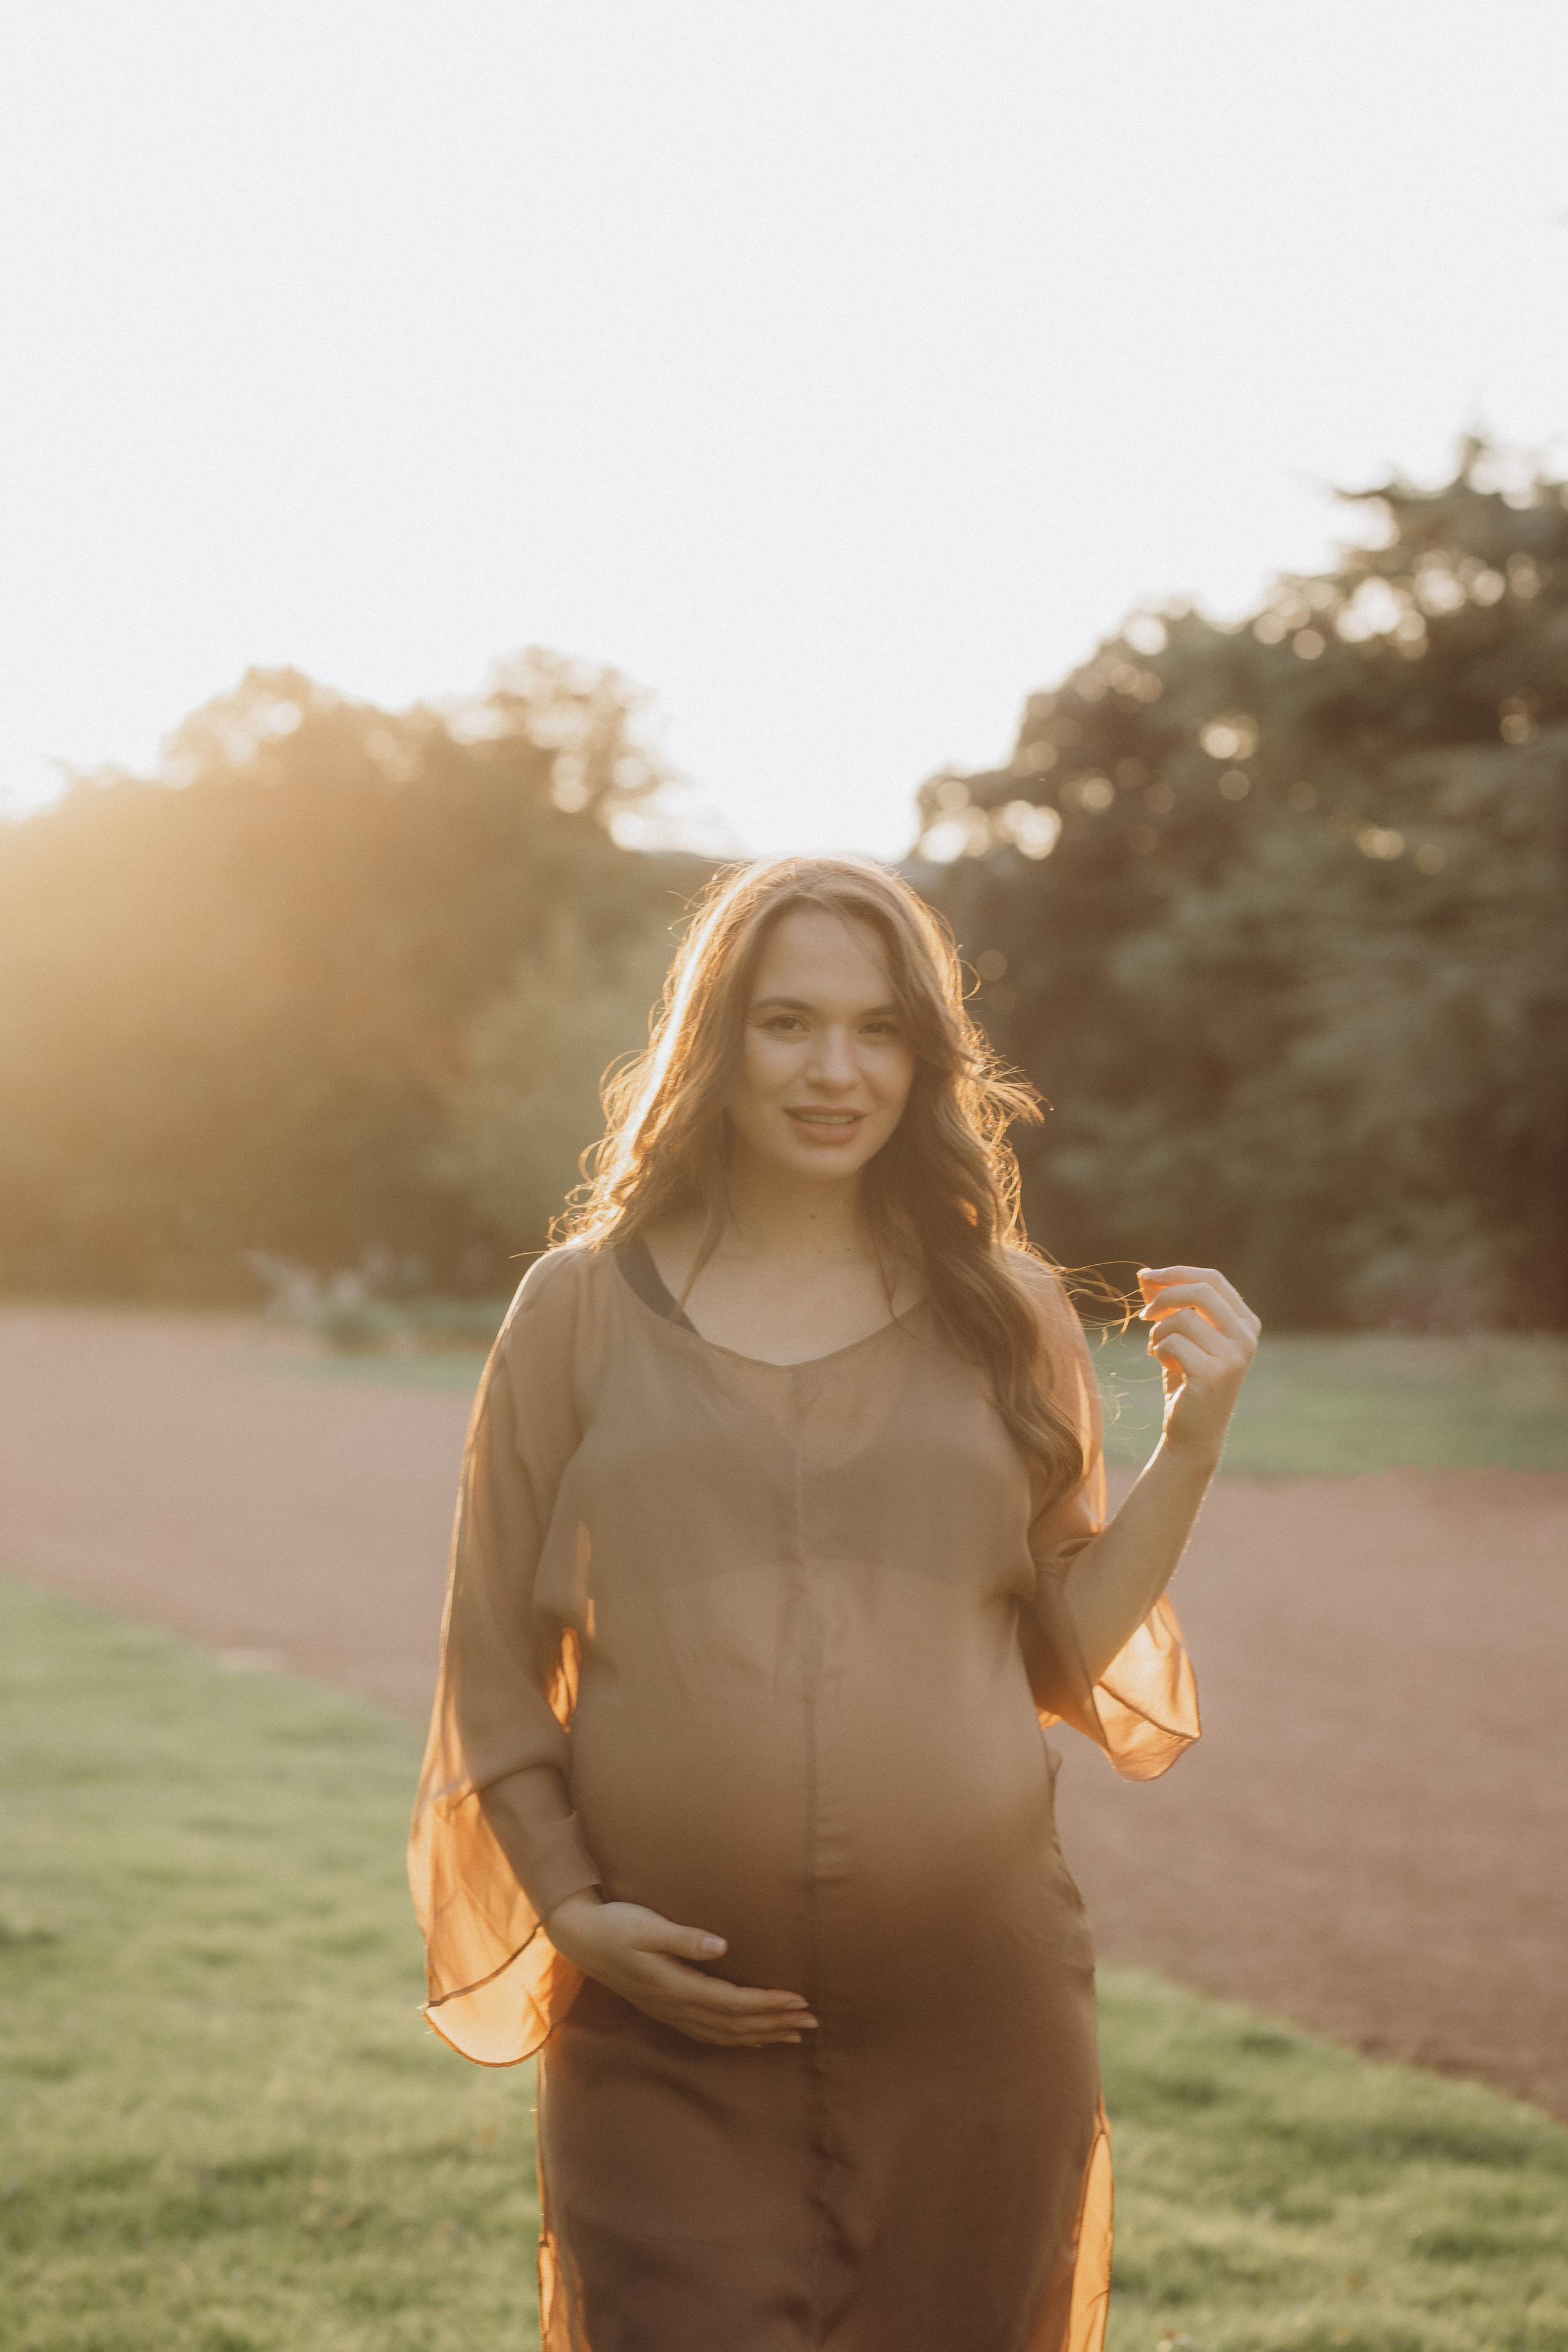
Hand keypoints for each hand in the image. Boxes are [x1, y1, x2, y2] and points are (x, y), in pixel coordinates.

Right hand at [543, 1890, 817, 2048]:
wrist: (581, 1938)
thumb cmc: (617, 1925)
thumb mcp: (647, 1925)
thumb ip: (684, 1938)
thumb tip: (721, 1945)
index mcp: (677, 1985)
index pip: (734, 2002)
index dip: (768, 2004)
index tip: (800, 2001)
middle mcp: (677, 2005)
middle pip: (735, 2023)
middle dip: (775, 2023)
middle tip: (813, 2022)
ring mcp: (671, 2011)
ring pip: (725, 2032)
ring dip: (761, 2034)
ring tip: (794, 2035)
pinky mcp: (666, 2008)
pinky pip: (708, 2033)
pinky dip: (735, 2038)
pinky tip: (750, 2038)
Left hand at [1137, 1265, 1260, 1469]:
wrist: (1194, 1431)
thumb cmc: (1187, 1379)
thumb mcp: (1179, 1336)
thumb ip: (1166, 1304)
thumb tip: (1144, 1274)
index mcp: (1245, 1322)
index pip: (1213, 1279)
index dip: (1177, 1272)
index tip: (1147, 1276)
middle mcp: (1247, 1336)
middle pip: (1200, 1291)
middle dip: (1164, 1297)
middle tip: (1144, 1315)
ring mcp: (1235, 1356)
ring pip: (1183, 1318)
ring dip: (1159, 1331)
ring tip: (1158, 1349)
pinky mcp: (1215, 1374)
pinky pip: (1174, 1342)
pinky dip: (1159, 1349)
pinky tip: (1165, 1365)